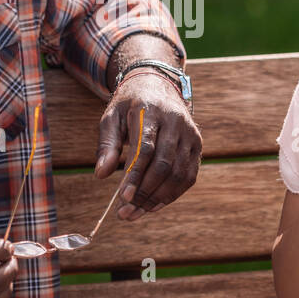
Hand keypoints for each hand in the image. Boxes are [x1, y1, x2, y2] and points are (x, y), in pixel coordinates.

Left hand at [95, 71, 201, 219]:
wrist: (158, 84)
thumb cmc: (129, 105)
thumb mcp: (111, 117)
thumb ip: (106, 145)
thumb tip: (101, 175)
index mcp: (150, 111)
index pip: (145, 148)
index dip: (135, 175)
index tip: (123, 198)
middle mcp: (175, 121)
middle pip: (164, 164)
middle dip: (145, 192)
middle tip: (126, 212)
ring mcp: (190, 133)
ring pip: (179, 173)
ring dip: (158, 198)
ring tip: (137, 212)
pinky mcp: (197, 144)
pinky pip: (188, 175)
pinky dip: (172, 194)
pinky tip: (154, 205)